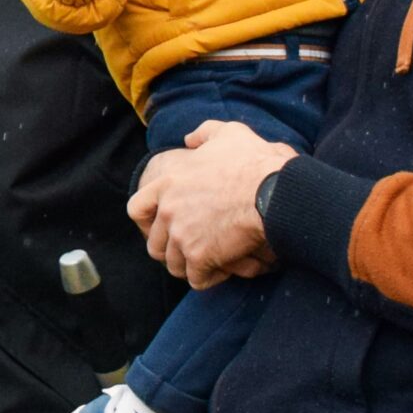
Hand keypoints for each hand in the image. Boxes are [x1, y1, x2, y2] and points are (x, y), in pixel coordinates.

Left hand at [127, 120, 295, 289]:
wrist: (275, 191)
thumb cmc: (255, 162)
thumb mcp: (228, 133)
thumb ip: (204, 134)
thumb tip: (190, 140)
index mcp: (168, 182)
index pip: (137, 209)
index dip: (147, 222)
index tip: (160, 227)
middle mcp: (169, 210)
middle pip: (155, 244)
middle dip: (171, 249)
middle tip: (192, 249)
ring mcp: (181, 235)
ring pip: (174, 264)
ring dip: (190, 266)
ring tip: (210, 261)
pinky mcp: (199, 256)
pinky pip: (196, 279)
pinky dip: (209, 278)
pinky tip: (225, 270)